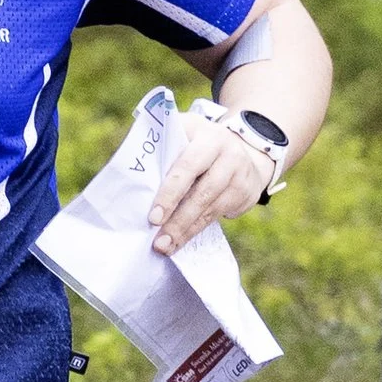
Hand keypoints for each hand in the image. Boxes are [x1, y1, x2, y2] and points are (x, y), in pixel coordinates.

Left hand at [148, 115, 272, 254]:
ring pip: (211, 209)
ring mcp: (242, 175)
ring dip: (186, 231)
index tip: (153, 218)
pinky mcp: (248, 194)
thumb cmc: (198, 144)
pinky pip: (220, 216)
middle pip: (202, 193)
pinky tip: (182, 240)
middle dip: (178, 220)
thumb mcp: (184, 134)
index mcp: (207, 137)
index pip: (187, 167)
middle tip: (158, 241)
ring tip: (165, 246)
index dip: (170, 193)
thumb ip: (162, 150)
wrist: (244, 148)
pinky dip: (198, 230)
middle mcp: (229, 154)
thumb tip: (132, 179)